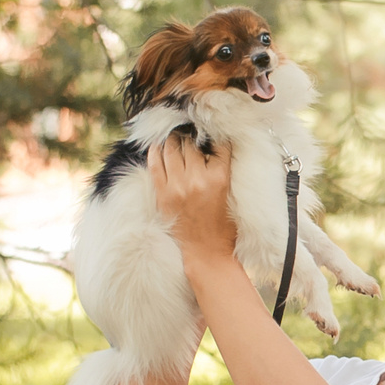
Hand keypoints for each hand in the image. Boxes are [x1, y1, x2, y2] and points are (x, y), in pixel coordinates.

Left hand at [148, 135, 237, 257]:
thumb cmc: (222, 225)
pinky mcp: (163, 193)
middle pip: (192, 145)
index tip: (212, 135)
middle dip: (192, 137)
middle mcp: (197, 179)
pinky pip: (155, 165)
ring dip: (174, 140)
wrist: (206, 251)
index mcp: (219, 178)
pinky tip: (157, 146)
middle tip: (191, 133)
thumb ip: (222, 170)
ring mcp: (177, 186)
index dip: (215, 138)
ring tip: (175, 137)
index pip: (218, 146)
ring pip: (172, 150)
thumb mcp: (230, 193)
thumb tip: (212, 147)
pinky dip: (155, 152)